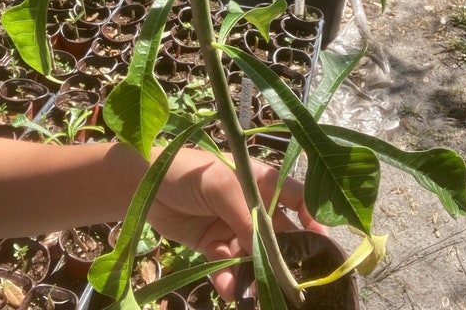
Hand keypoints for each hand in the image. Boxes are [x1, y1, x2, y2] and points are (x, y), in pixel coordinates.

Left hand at [148, 147, 327, 300]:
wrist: (142, 185)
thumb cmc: (187, 172)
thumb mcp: (221, 187)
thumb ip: (249, 218)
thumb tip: (274, 255)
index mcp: (260, 181)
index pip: (298, 197)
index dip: (313, 220)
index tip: (323, 248)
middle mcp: (252, 204)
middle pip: (279, 234)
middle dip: (285, 259)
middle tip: (292, 285)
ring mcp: (233, 226)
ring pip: (256, 256)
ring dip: (255, 274)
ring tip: (254, 293)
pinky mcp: (214, 244)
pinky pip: (230, 266)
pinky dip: (229, 278)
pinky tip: (226, 287)